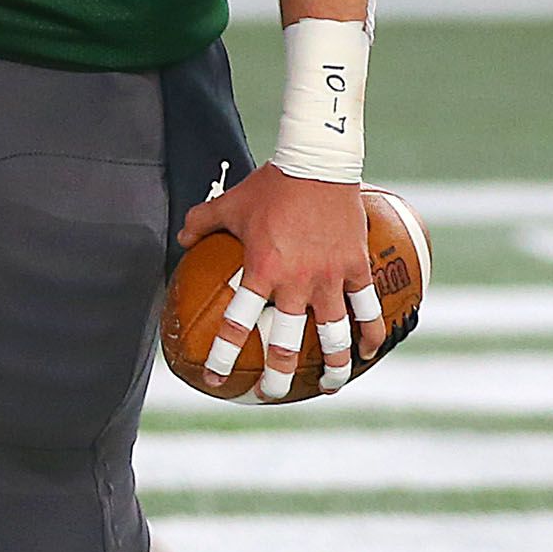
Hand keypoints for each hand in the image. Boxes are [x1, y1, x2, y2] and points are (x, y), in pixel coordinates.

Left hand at [177, 164, 386, 399]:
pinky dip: (370, 330)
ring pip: (334, 334)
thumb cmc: (272, 182)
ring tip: (331, 385)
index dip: (223, 354)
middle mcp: (296, 282)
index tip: (214, 378)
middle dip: (280, 376)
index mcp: (262, 269)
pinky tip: (370, 350)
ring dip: (333, 365)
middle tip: (273, 392)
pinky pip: (367, 306)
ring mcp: (330, 276)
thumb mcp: (231, 202)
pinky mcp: (356, 265)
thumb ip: (202, 222)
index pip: (237, 323)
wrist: (318, 159)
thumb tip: (182, 238)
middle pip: (289, 344)